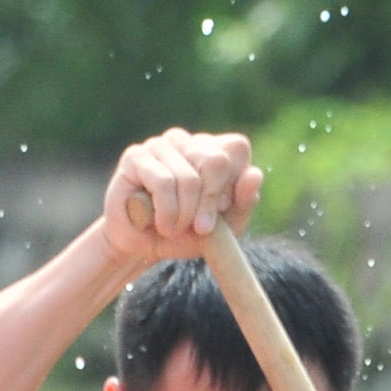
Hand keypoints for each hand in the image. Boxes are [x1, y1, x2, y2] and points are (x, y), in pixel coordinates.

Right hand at [106, 129, 260, 258]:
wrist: (142, 248)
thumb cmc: (184, 235)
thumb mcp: (223, 228)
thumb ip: (243, 203)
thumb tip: (254, 174)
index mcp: (214, 150)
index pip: (237, 149)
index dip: (232, 184)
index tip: (221, 212)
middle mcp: (188, 141)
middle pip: (216, 160)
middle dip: (210, 202)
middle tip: (201, 228)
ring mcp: (161, 145)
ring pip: (188, 177)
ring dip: (184, 214)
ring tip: (174, 230)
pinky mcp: (136, 156)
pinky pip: (162, 182)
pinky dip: (166, 212)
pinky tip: (162, 225)